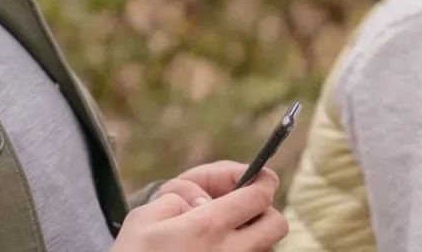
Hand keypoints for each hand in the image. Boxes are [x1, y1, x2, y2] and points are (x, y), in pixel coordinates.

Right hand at [111, 168, 287, 251]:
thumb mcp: (143, 218)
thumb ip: (177, 198)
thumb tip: (201, 202)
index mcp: (209, 226)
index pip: (259, 196)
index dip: (263, 180)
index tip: (259, 176)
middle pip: (277, 224)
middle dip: (265, 210)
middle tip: (242, 208)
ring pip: (268, 248)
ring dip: (255, 237)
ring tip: (225, 236)